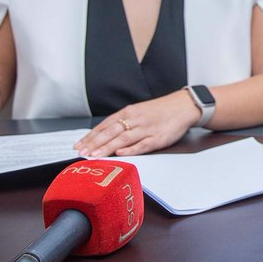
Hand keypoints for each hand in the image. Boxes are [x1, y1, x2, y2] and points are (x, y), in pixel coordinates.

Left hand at [74, 91, 200, 157]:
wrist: (183, 106)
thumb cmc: (160, 111)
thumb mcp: (139, 112)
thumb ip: (123, 122)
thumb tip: (104, 134)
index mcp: (129, 112)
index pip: (105, 125)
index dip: (91, 135)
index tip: (79, 145)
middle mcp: (135, 120)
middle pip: (111, 132)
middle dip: (95, 142)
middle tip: (82, 152)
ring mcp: (146, 129)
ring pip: (123, 139)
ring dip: (107, 147)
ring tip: (95, 155)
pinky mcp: (158, 138)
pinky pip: (142, 145)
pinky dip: (130, 149)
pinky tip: (120, 154)